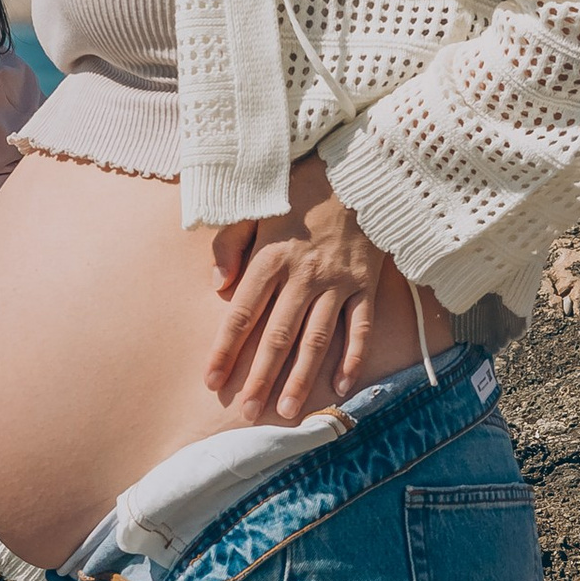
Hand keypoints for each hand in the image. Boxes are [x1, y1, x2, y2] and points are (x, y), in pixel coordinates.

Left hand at [207, 165, 398, 421]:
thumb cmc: (300, 186)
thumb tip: (218, 287)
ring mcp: (338, 283)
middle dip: (262, 378)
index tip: (213, 379)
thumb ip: (230, 244)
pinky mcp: (366, 284)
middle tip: (248, 412)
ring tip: (289, 411)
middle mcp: (304, 275)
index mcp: (271, 257)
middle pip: (278, 336)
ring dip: (302, 378)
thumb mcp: (255, 204)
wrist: (359, 168)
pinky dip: (352, 358)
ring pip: (317, 339)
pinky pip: (359, 328)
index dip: (226, 350)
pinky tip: (342, 387)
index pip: (242, 313)